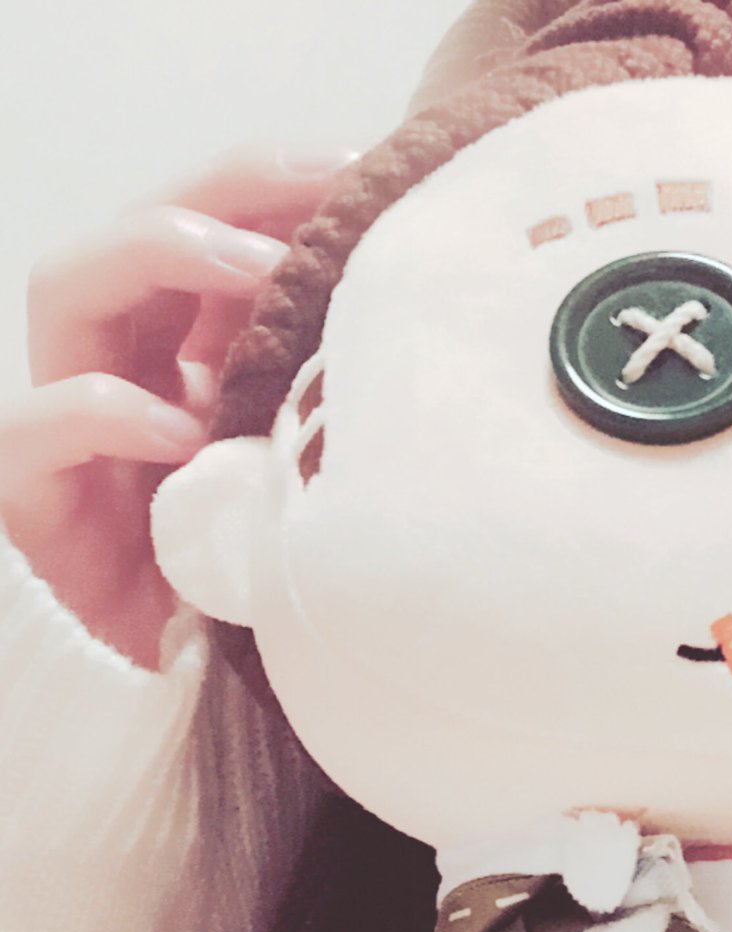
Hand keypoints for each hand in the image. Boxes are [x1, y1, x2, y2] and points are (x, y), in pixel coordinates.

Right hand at [0, 144, 357, 668]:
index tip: (376, 169)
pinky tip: (178, 428)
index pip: (226, 231)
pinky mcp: (41, 501)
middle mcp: (138, 368)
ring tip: (255, 271)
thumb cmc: (276, 576)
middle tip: (328, 182)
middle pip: (152, 229)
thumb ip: (340, 399)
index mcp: (205, 349)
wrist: (207, 692)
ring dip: (164, 258)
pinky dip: (100, 413)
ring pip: (74, 288)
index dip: (288, 186)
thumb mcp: (327, 470)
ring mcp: (81, 428)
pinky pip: (34, 431)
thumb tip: (423, 324)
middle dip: (235, 189)